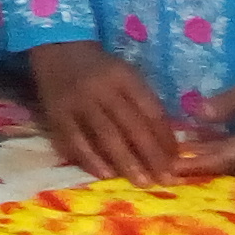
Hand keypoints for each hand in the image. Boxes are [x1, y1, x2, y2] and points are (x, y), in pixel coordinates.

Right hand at [27, 40, 178, 183]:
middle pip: (131, 125)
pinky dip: (92, 160)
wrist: (59, 52)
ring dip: (126, 162)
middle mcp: (102, 88)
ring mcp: (78, 102)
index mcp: (124, 76)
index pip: (150, 109)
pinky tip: (107, 175)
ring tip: (143, 182)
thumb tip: (166, 143)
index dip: (165, 136)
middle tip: (166, 179)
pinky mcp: (57, 115)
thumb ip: (143, 102)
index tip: (177, 160)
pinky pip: (76, 142)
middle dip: (151, 155)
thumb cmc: (101, 70)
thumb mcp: (125, 75)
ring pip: (106, 136)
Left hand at [174, 57, 234, 178]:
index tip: (171, 168)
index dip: (197, 163)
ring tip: (181, 155)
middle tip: (169, 167)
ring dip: (211, 156)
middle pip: (229, 164)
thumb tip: (195, 116)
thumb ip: (228, 104)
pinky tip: (206, 140)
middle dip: (200, 165)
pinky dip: (223, 146)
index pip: (224, 159)